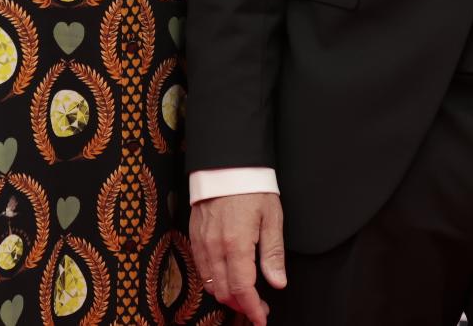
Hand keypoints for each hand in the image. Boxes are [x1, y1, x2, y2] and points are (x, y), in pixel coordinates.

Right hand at [190, 192, 285, 325]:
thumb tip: (278, 283)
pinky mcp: (194, 235)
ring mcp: (202, 242)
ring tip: (244, 294)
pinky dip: (213, 280)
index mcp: (236, 244)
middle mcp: (215, 247)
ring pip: (210, 284)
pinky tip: (227, 276)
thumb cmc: (252, 186)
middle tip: (259, 306)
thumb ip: (273, 253)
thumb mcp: (271, 216)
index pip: (242, 290)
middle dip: (241, 305)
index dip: (252, 309)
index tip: (262, 318)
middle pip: (224, 292)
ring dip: (227, 294)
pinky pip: (201, 268)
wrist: (227, 162)